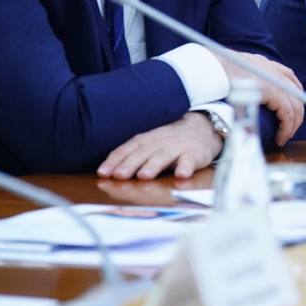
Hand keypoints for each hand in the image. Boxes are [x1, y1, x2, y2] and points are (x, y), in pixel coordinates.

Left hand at [97, 112, 221, 179]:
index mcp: (147, 139)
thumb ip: (132, 156)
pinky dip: (186, 167)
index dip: (115, 160)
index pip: (128, 148)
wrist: (203, 128)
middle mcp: (161, 141)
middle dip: (131, 164)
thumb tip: (105, 173)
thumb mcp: (150, 144)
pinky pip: (190, 160)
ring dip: (154, 165)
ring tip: (144, 176)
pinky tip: (181, 175)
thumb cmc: (170, 141)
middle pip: (144, 152)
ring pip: (165, 155)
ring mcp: (178, 147)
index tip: (103, 173)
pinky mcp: (195, 154)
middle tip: (119, 175)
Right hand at [217, 53, 304, 145]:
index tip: (293, 109)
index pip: (289, 76)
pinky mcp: (269, 91)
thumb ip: (244, 75)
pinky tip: (280, 137)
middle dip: (296, 113)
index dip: (294, 94)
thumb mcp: (233, 68)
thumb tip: (240, 85)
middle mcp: (271, 70)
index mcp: (263, 63)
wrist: (206, 67)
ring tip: (285, 136)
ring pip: (294, 105)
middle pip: (296, 93)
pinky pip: (286, 112)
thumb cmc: (212, 70)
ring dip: (292, 124)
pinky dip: (286, 127)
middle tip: (290, 129)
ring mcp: (272, 79)